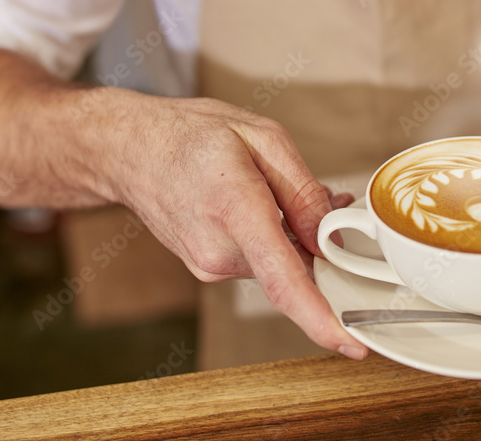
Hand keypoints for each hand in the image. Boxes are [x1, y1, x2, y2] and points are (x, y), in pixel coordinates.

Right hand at [107, 96, 365, 358]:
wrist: (131, 149)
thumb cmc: (191, 135)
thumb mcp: (263, 138)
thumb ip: (304, 192)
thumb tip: (331, 238)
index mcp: (235, 208)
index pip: (283, 280)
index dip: (320, 318)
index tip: (350, 345)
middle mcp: (218, 250)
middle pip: (294, 268)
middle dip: (322, 243)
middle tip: (329, 199)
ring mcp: (209, 266)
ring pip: (279, 264)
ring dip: (296, 237)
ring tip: (277, 188)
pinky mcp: (208, 269)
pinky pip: (259, 261)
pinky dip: (273, 240)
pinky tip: (260, 205)